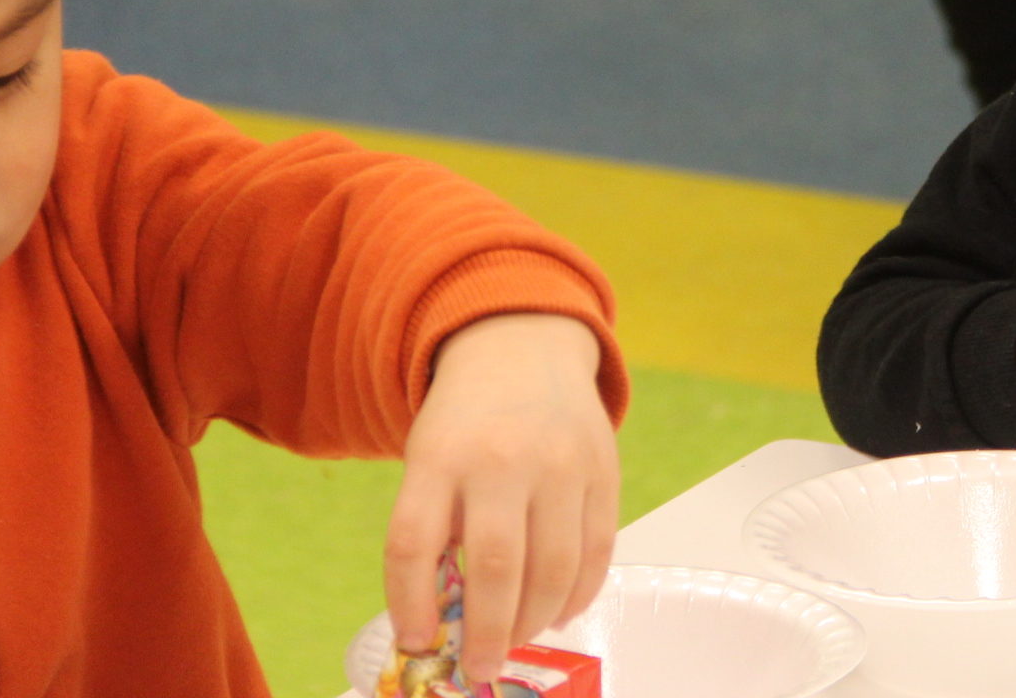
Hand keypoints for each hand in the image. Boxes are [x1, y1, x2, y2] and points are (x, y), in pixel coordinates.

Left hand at [384, 313, 619, 687]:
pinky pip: (598, 551)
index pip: (415, 543)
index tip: (418, 643)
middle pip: (496, 565)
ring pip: (555, 567)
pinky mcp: (603, 471)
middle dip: (487, 632)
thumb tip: (442, 623)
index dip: (411, 606)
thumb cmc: (465, 424)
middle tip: (480, 665)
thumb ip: (431, 532)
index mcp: (440, 456)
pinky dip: (579, 595)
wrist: (522, 350)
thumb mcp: (428, 461)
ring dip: (535, 621)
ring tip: (517, 639)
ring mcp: (561, 463)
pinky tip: (558, 612)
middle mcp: (502, 458)